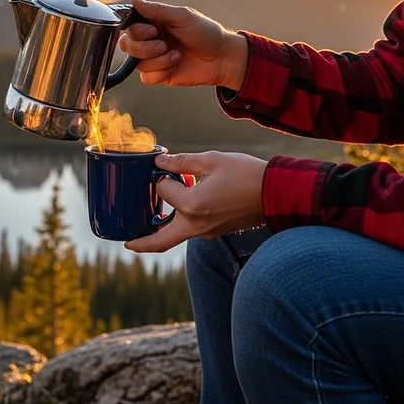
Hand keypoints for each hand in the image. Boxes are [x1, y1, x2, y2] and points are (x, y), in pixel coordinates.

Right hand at [118, 0, 247, 89]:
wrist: (222, 58)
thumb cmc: (205, 33)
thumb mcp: (182, 16)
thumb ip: (157, 10)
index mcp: (153, 22)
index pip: (129, 26)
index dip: (137, 31)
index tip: (153, 30)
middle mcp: (150, 40)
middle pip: (127, 45)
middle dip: (145, 48)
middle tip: (165, 44)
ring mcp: (154, 58)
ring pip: (137, 63)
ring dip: (158, 60)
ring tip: (176, 56)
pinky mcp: (159, 75)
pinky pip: (146, 78)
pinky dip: (160, 73)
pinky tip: (175, 66)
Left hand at [126, 151, 267, 252]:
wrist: (277, 193)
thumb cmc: (246, 174)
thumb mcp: (212, 161)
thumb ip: (182, 162)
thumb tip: (159, 162)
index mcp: (193, 206)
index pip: (163, 191)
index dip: (162, 177)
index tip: (165, 168)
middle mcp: (197, 224)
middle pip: (161, 241)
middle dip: (142, 243)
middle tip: (127, 243)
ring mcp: (207, 232)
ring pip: (176, 237)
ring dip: (160, 233)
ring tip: (144, 228)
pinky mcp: (216, 231)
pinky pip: (190, 231)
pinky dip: (178, 225)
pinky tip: (175, 213)